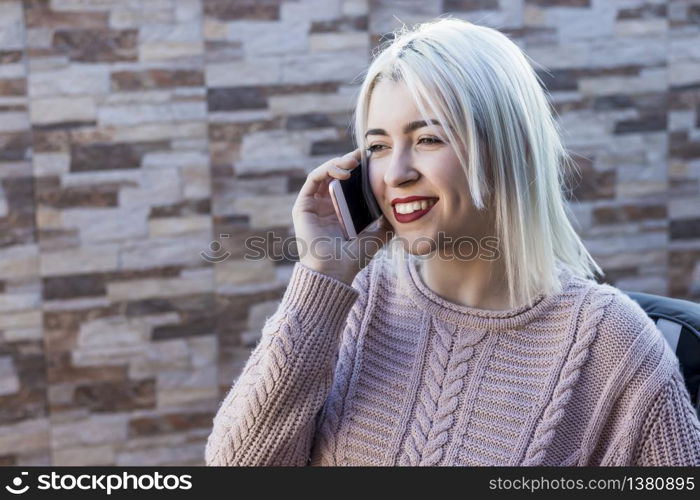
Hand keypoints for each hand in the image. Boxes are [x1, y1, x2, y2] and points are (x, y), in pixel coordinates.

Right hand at [292, 148, 393, 284]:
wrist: (335, 272)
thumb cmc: (352, 259)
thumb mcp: (375, 237)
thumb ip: (384, 224)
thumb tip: (398, 212)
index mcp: (339, 211)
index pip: (347, 183)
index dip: (357, 170)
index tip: (371, 160)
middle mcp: (324, 206)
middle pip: (335, 174)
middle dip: (348, 162)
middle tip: (362, 155)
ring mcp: (312, 205)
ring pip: (324, 173)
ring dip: (338, 163)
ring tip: (353, 163)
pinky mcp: (303, 206)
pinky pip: (313, 179)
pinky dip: (327, 170)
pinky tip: (344, 173)